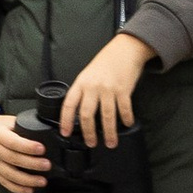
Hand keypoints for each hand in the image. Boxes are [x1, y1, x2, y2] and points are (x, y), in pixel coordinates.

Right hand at [0, 105, 48, 192]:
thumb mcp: (9, 121)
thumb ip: (23, 127)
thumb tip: (44, 132)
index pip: (13, 142)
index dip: (28, 147)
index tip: (42, 149)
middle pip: (13, 159)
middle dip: (32, 164)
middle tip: (47, 165)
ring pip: (9, 174)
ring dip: (27, 180)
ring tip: (41, 181)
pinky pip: (5, 182)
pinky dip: (17, 188)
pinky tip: (29, 189)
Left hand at [58, 32, 152, 146]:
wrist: (125, 49)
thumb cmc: (106, 62)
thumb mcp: (88, 74)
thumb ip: (83, 91)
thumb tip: (79, 114)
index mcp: (81, 83)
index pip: (69, 104)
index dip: (65, 121)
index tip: (65, 133)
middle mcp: (93, 86)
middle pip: (86, 115)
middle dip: (88, 133)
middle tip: (91, 143)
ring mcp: (109, 88)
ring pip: (107, 116)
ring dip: (109, 133)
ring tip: (110, 143)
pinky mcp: (124, 89)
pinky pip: (124, 109)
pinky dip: (126, 119)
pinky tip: (127, 124)